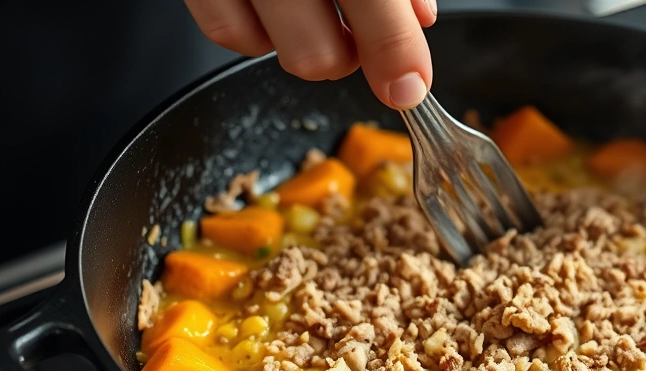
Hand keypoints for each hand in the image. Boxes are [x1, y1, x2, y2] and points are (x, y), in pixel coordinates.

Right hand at [185, 0, 436, 109]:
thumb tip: (420, 17)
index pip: (374, 0)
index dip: (396, 53)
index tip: (411, 88)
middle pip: (317, 52)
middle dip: (349, 61)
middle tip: (361, 40)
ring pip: (268, 50)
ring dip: (304, 47)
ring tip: (317, 14)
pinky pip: (224, 30)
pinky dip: (255, 33)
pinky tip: (274, 8)